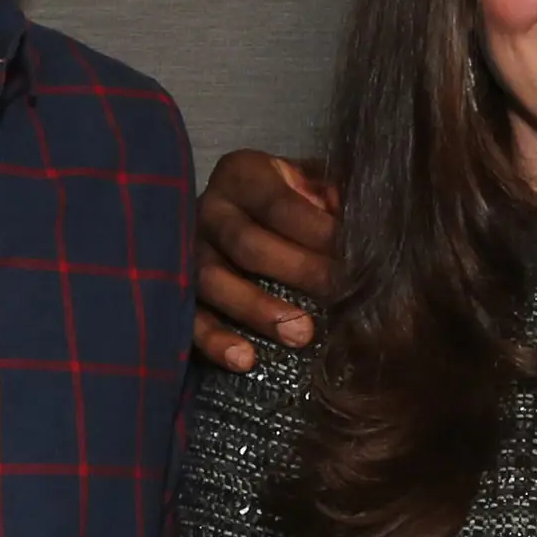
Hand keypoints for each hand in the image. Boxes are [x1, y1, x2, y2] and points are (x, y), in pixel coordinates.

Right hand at [194, 150, 337, 369]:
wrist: (256, 223)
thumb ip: (334, 198)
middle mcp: (209, 209)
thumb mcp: (316, 188)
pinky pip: (190, 317)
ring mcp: (189, 252)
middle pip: (246, 243)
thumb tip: (357, 219)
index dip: (316, 230)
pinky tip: (245, 360)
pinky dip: (215, 340)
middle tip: (335, 292)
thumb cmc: (298, 205)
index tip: (351, 253)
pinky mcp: (179, 292)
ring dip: (258, 310)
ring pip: (213, 281)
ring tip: (299, 334)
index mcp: (243, 176)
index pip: (278, 203)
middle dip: (296, 270)